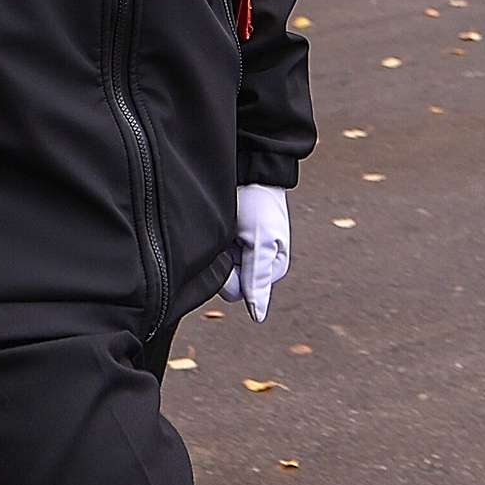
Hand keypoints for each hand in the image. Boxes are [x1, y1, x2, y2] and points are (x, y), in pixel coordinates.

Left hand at [221, 182, 292, 321]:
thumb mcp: (261, 243)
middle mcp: (255, 262)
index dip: (231, 275)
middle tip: (230, 235)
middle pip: (227, 281)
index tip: (236, 249)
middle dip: (223, 261)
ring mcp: (241, 250)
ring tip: (225, 226)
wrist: (249, 169)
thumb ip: (257, 279)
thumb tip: (257, 316)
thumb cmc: (260, 203)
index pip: (238, 292)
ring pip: (218, 267)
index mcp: (271, 268)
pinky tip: (220, 224)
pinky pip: (213, 251)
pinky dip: (213, 240)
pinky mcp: (229, 238)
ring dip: (217, 248)